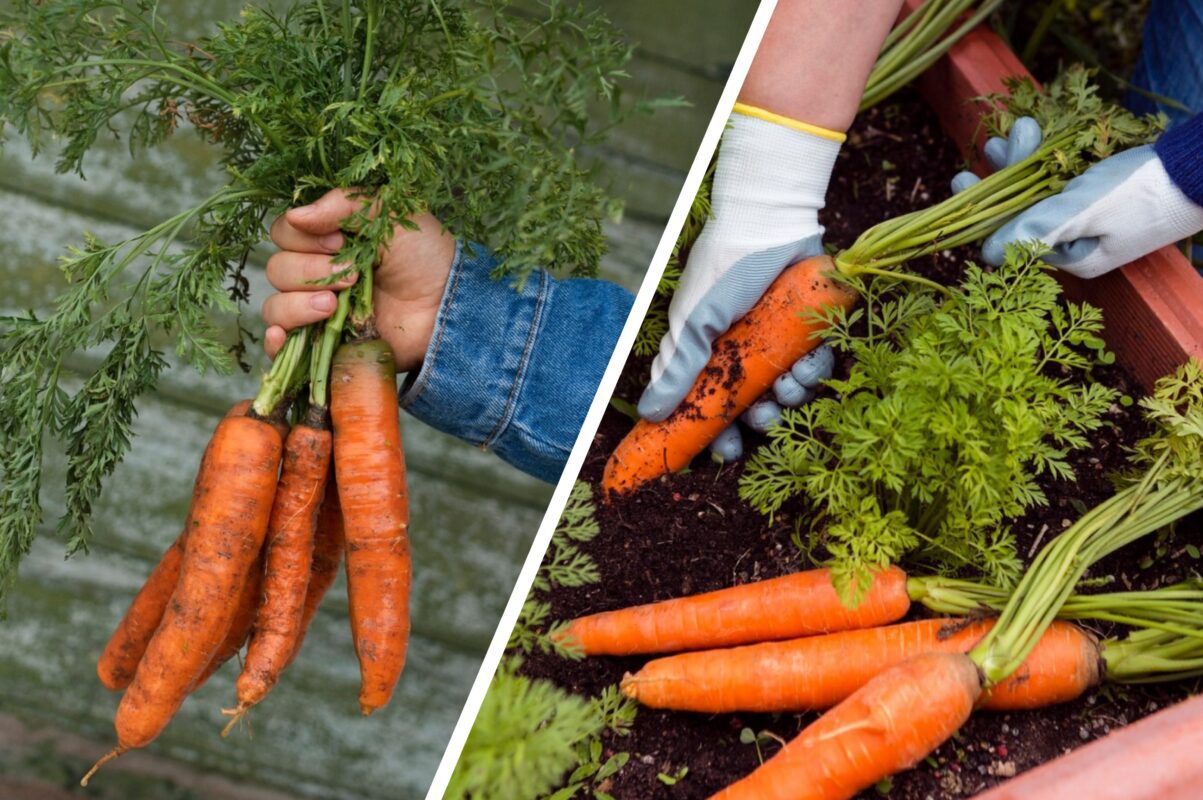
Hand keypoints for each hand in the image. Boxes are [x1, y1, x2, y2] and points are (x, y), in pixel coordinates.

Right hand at [261, 188, 456, 371]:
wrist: (448, 306)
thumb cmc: (426, 257)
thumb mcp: (391, 213)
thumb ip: (346, 204)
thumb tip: (296, 216)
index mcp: (328, 240)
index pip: (284, 233)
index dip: (303, 237)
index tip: (340, 240)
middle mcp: (317, 275)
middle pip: (278, 270)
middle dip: (311, 271)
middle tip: (353, 276)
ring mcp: (318, 312)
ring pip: (276, 307)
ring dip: (299, 304)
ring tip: (335, 305)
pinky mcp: (325, 345)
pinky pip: (280, 348)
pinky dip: (275, 342)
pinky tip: (286, 336)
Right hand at [637, 108, 841, 438]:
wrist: (769, 221)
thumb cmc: (724, 269)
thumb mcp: (696, 322)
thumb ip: (678, 369)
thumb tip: (650, 414)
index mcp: (706, 352)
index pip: (708, 404)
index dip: (716, 432)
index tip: (726, 452)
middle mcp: (740, 351)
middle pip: (750, 405)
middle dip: (758, 419)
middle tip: (763, 418)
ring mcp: (774, 340)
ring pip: (784, 390)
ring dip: (789, 398)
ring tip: (789, 387)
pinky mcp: (806, 328)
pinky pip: (814, 365)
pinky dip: (814, 372)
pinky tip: (809, 366)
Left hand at [956, 117, 1202, 278]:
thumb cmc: (1146, 191)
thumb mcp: (1085, 211)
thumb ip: (1037, 230)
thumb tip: (988, 254)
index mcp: (1071, 259)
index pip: (1012, 240)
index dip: (984, 211)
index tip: (964, 181)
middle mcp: (1074, 243)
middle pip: (1021, 212)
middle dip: (1003, 177)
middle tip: (989, 146)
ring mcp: (1086, 217)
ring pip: (1037, 190)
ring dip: (1021, 160)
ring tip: (1013, 132)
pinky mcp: (1097, 193)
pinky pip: (1058, 177)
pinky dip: (1044, 156)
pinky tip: (1030, 133)